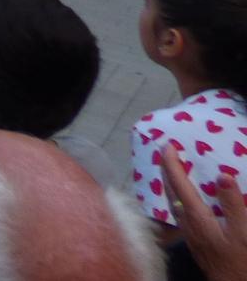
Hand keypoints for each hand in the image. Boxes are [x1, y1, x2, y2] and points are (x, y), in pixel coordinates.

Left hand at [163, 148, 246, 280]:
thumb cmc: (241, 261)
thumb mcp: (243, 232)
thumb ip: (233, 205)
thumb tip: (222, 176)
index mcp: (196, 217)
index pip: (178, 184)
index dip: (171, 163)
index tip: (166, 144)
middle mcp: (187, 223)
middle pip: (170, 191)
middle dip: (166, 169)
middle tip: (166, 152)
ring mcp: (189, 233)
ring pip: (173, 202)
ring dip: (171, 183)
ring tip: (173, 170)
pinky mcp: (194, 240)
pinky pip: (180, 211)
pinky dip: (180, 197)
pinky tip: (186, 199)